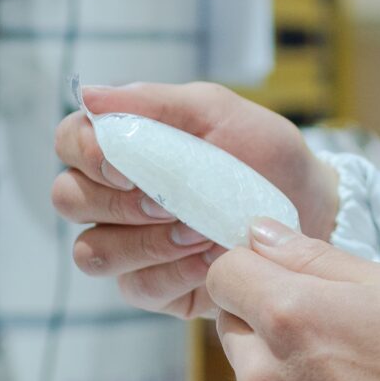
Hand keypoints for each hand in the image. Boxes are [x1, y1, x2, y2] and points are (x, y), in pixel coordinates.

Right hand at [50, 82, 339, 318]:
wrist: (312, 208)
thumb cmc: (263, 153)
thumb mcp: (218, 113)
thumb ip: (154, 102)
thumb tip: (87, 93)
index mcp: (123, 145)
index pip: (69, 141)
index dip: (87, 153)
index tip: (128, 164)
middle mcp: (114, 196)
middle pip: (68, 199)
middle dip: (118, 202)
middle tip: (171, 201)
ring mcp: (129, 244)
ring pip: (92, 252)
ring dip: (144, 242)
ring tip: (198, 230)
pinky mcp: (153, 286)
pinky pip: (136, 286)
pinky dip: (174, 272)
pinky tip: (210, 257)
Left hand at [207, 219, 379, 380]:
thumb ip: (315, 257)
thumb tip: (260, 234)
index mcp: (288, 318)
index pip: (224, 273)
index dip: (252, 267)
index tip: (283, 275)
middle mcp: (260, 377)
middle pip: (232, 327)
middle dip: (267, 320)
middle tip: (331, 334)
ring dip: (279, 374)